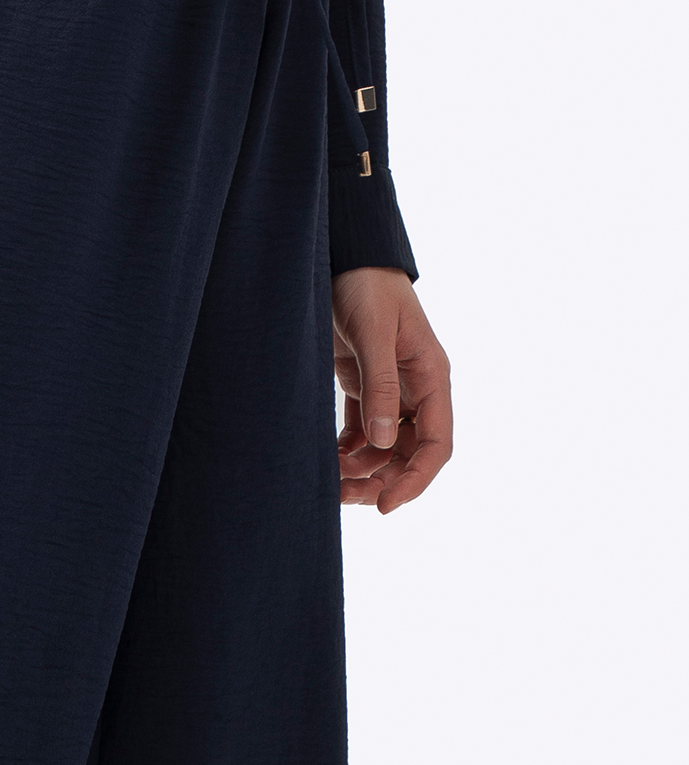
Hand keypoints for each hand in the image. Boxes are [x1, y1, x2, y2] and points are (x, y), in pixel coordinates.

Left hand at [333, 268, 453, 512]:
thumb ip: (380, 386)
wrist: (344, 257)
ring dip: (361, 471)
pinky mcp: (363, 386)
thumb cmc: (365, 287)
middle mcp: (416, 390)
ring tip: (329, 483)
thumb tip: (381, 441)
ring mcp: (390, 390)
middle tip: (343, 498)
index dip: (415, 480)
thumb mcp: (373, 334)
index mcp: (431, 378)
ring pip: (384, 449)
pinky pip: (361, 433)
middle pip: (408, 454)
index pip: (436, 445)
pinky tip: (327, 460)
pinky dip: (347, 452)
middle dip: (381, 482)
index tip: (385, 506)